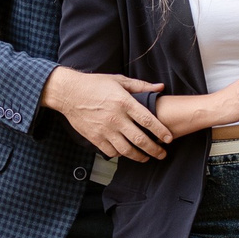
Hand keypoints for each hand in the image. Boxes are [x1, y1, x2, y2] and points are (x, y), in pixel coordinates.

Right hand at [44, 68, 170, 159]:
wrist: (69, 93)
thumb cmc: (94, 84)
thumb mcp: (118, 80)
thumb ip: (140, 86)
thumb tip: (160, 87)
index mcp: (124, 102)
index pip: (147, 120)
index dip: (161, 131)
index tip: (170, 139)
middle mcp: (116, 118)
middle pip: (140, 139)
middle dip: (154, 150)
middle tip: (162, 154)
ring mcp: (105, 130)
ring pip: (126, 150)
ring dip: (139, 156)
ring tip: (147, 157)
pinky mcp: (95, 137)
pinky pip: (111, 151)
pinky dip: (120, 154)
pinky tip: (126, 152)